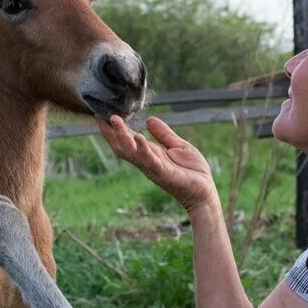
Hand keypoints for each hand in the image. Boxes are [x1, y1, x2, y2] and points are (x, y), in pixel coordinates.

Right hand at [97, 115, 217, 213]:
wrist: (205, 191)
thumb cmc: (192, 171)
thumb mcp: (178, 146)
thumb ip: (163, 134)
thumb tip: (149, 120)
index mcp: (149, 154)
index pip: (127, 142)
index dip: (114, 131)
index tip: (102, 116)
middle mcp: (147, 162)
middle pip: (123, 148)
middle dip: (111, 133)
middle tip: (102, 117)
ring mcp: (154, 168)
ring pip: (132, 153)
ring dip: (122, 137)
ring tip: (115, 121)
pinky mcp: (165, 173)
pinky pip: (151, 161)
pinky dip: (143, 149)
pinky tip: (138, 137)